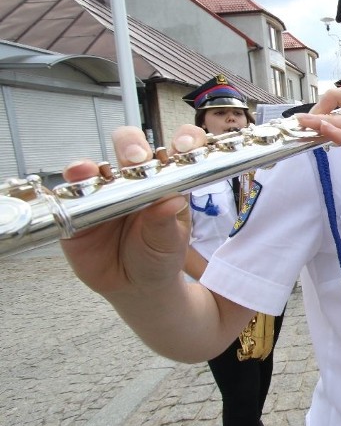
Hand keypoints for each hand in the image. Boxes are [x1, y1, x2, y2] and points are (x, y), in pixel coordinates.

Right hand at [60, 125, 207, 295]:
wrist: (134, 286)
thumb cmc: (159, 256)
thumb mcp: (168, 242)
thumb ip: (166, 222)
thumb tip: (172, 201)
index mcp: (167, 181)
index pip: (178, 149)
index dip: (183, 139)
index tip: (185, 145)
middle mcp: (136, 179)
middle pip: (132, 147)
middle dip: (132, 145)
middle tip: (136, 158)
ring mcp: (106, 190)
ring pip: (97, 164)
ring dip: (95, 163)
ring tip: (97, 172)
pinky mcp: (79, 206)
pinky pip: (71, 189)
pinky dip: (70, 181)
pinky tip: (73, 180)